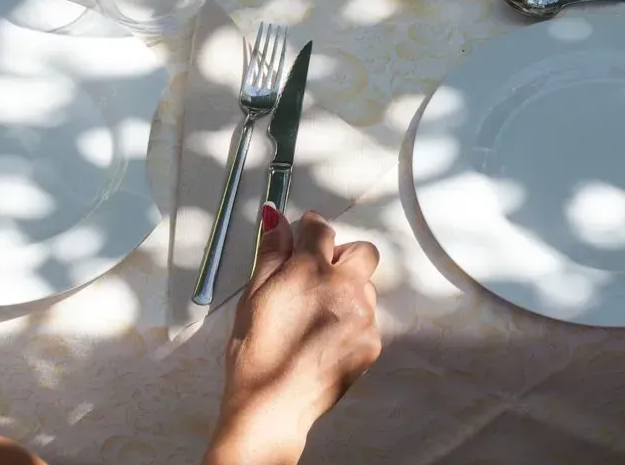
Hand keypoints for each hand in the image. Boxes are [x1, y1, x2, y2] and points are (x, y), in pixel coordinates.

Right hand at [204, 208, 380, 464]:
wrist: (271, 406)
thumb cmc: (254, 351)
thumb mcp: (253, 296)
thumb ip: (271, 253)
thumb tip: (277, 217)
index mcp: (310, 271)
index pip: (321, 230)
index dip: (310, 230)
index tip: (303, 237)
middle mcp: (345, 288)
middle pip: (362, 252)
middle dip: (342, 256)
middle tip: (316, 276)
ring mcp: (363, 318)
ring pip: (366, 287)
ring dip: (348, 291)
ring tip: (317, 317)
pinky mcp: (372, 343)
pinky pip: (368, 319)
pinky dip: (351, 321)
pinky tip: (325, 340)